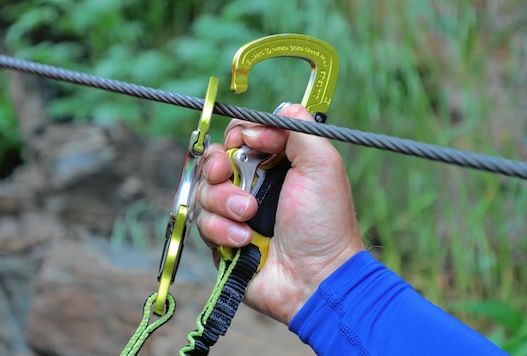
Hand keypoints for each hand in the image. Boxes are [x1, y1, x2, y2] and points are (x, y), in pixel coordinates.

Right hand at [196, 104, 364, 323]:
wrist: (316, 278)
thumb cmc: (324, 223)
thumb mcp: (322, 165)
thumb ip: (300, 129)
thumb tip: (276, 111)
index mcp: (275, 165)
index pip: (240, 137)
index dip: (238, 136)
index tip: (247, 143)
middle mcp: (252, 186)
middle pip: (213, 161)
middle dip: (217, 166)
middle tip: (227, 174)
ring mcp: (235, 214)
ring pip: (204, 192)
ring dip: (224, 202)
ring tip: (250, 216)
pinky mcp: (222, 240)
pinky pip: (202, 224)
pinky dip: (222, 231)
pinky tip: (245, 241)